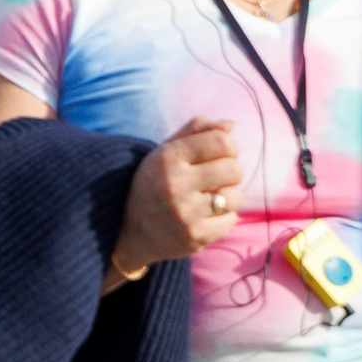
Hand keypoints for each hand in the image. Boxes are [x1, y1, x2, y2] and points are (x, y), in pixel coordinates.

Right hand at [113, 117, 242, 275]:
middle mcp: (175, 184)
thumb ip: (195, 132)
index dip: (228, 148)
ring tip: (207, 200)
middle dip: (229, 174)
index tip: (217, 156)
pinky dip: (221, 219)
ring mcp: (185, 213)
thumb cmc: (152, 186)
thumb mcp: (164, 153)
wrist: (126, 232)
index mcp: (167, 158)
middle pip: (234, 169)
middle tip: (213, 180)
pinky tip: (203, 218)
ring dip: (227, 198)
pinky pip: (230, 221)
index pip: (222, 142)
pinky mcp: (194, 237)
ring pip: (235, 197)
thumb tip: (230, 124)